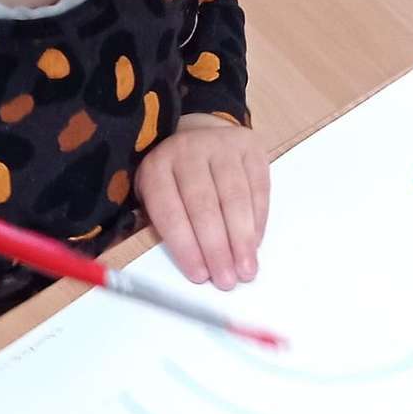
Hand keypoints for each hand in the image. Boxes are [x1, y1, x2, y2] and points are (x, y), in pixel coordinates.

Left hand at [136, 114, 270, 290]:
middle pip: (204, 205)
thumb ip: (165, 225)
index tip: (199, 275)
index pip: (170, 211)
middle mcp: (188, 151)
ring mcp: (221, 146)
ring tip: (246, 269)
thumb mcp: (154, 195)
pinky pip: (258, 188)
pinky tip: (255, 244)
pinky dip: (258, 220)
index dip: (185, 246)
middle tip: (226, 279)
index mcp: (157, 167)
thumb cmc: (175, 179)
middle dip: (217, 248)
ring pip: (235, 197)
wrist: (200, 134)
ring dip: (242, 239)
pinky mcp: (250, 148)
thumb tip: (193, 267)